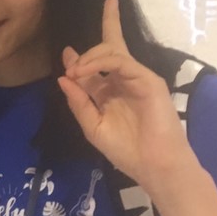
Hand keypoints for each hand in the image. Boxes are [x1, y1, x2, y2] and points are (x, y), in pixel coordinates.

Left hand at [58, 0, 197, 188]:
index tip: (66, 53)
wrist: (153, 165)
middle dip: (88, 50)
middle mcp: (122, 83)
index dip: (79, 59)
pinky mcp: (148, 80)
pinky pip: (122, 62)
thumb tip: (62, 79)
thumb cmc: (125, 150)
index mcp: (109, 93)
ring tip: (74, 71)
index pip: (94, 69)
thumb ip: (78, 102)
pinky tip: (84, 71)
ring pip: (113, 52)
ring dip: (89, 58)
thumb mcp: (93, 126)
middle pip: (108, 51)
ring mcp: (136, 79)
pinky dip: (100, 62)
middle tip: (69, 60)